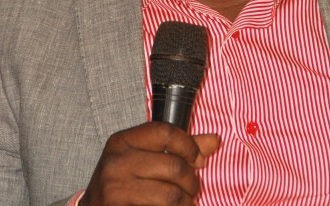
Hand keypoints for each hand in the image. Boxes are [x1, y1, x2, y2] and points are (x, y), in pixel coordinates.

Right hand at [79, 121, 218, 204]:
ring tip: (185, 203)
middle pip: (173, 165)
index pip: (165, 132)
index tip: (197, 159)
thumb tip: (215, 140)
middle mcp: (116, 162)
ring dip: (186, 202)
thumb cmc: (125, 181)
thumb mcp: (146, 158)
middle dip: (191, 181)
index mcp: (122, 141)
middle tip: (192, 189)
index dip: (189, 145)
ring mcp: (114, 190)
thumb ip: (180, 148)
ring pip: (170, 195)